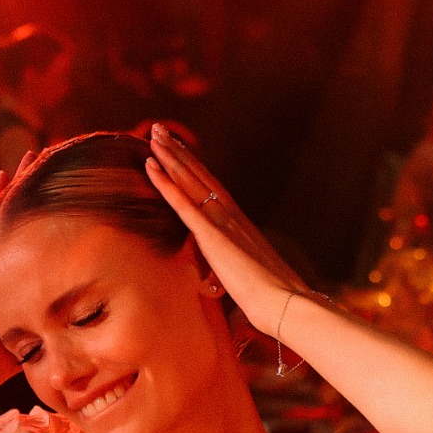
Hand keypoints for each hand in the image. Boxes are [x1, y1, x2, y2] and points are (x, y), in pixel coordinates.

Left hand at [144, 124, 309, 331]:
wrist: (282, 304)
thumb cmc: (268, 298)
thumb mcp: (245, 275)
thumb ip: (230, 266)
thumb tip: (218, 277)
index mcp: (238, 223)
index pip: (210, 187)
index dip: (192, 167)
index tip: (177, 149)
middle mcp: (230, 214)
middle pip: (199, 175)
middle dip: (177, 151)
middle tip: (159, 129)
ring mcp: (220, 222)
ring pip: (190, 181)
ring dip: (169, 156)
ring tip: (153, 133)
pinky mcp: (211, 235)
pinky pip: (182, 203)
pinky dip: (165, 183)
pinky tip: (150, 166)